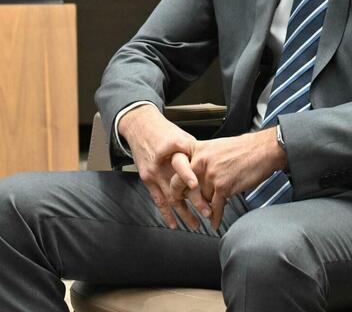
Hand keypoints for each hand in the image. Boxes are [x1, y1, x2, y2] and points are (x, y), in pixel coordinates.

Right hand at [117, 105, 204, 229]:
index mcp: (171, 150)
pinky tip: (174, 224)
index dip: (187, 174)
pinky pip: (157, 199)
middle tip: (206, 212)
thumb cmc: (164, 131)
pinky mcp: (147, 180)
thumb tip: (212, 167)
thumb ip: (195, 152)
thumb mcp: (181, 136)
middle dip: (193, 201)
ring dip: (182, 213)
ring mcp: (153, 173)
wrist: (139, 126)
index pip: (180, 163)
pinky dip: (166, 213)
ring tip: (195, 225)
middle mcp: (161, 164)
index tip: (196, 185)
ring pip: (169, 197)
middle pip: (177, 186)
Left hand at [169, 128, 285, 228]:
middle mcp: (201, 162)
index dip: (175, 182)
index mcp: (198, 150)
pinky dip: (216, 217)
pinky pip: (214, 208)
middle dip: (185, 199)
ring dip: (206, 208)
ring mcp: (210, 175)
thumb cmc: (245, 148)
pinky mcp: (222, 186)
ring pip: (201, 199)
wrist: (264, 149)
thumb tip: (198, 176)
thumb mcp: (217, 147)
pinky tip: (215, 221)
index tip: (176, 192)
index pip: (177, 168)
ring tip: (208, 214)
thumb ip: (204, 160)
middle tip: (186, 208)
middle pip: (182, 186)